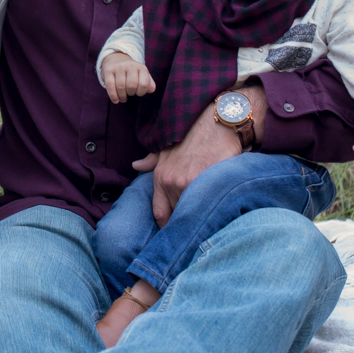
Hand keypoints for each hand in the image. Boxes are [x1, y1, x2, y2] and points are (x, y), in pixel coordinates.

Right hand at [101, 52, 155, 103]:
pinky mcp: (108, 70)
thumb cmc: (131, 73)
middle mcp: (130, 65)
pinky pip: (110, 86)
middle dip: (131, 93)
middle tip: (129, 94)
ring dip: (122, 97)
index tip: (138, 93)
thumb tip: (151, 89)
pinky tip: (116, 100)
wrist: (116, 60)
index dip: (141, 92)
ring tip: (123, 98)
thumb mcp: (142, 76)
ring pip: (121, 87)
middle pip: (132, 86)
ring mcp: (119, 67)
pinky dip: (113, 96)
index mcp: (141, 68)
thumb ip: (149, 84)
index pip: (144, 84)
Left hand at [132, 84, 260, 222]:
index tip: (175, 231)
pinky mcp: (206, 182)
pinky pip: (205, 205)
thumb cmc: (194, 135)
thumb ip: (152, 160)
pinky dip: (209, 210)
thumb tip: (136, 166)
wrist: (217, 122)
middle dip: (184, 223)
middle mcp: (170, 182)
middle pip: (176, 217)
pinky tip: (215, 212)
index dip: (167, 225)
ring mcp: (187, 183)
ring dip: (198, 218)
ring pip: (191, 213)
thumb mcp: (168, 147)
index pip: (160, 213)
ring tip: (206, 220)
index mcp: (160, 177)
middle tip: (193, 230)